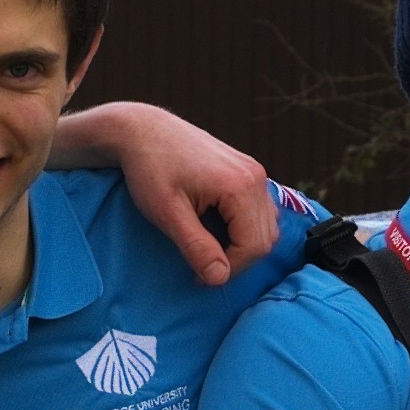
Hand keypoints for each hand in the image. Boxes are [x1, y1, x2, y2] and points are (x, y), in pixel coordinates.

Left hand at [67, 101, 283, 280]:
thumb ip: (197, 247)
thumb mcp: (168, 214)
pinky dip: (244, 228)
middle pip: (266, 239)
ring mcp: (254, 171)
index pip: (254, 246)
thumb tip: (220, 278)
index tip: (199, 278)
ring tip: (208, 249)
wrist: (142, 131)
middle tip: (202, 268)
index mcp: (240, 186)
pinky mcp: (247, 170)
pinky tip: (215, 230)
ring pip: (267, 226)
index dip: (229, 270)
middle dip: (237, 260)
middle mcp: (255, 176)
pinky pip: (260, 210)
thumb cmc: (150, 169)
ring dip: (242, 246)